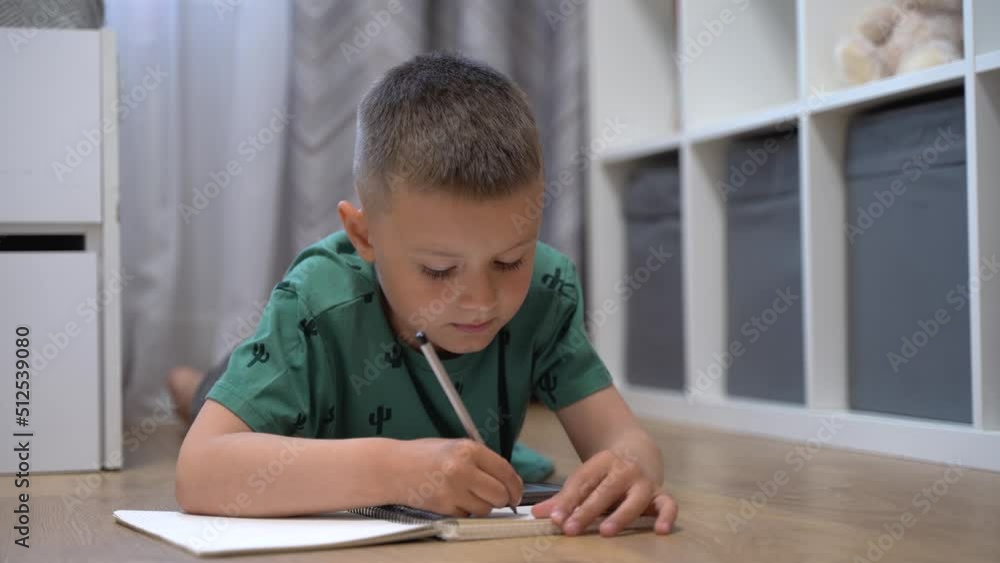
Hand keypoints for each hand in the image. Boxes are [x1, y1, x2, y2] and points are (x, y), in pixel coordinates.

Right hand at [393, 438, 522, 516]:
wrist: (392, 468)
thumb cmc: (422, 455)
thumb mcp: (453, 446)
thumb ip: (479, 459)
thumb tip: (505, 476)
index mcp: (468, 449)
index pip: (505, 470)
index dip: (515, 485)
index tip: (516, 492)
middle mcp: (462, 469)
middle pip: (499, 493)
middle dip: (504, 499)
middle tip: (501, 499)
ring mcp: (453, 490)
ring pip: (486, 508)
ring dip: (484, 506)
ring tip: (471, 496)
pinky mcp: (444, 507)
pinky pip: (468, 515)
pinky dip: (466, 511)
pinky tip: (455, 499)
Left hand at [530, 449, 676, 536]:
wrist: (638, 451)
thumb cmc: (606, 473)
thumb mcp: (586, 479)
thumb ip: (563, 499)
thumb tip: (536, 514)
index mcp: (602, 463)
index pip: (583, 482)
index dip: (568, 501)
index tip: (555, 519)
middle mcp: (624, 471)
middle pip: (605, 491)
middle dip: (587, 511)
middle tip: (571, 528)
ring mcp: (644, 482)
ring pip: (635, 499)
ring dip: (620, 515)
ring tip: (606, 531)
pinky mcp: (661, 494)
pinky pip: (668, 505)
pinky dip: (667, 516)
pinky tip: (660, 531)